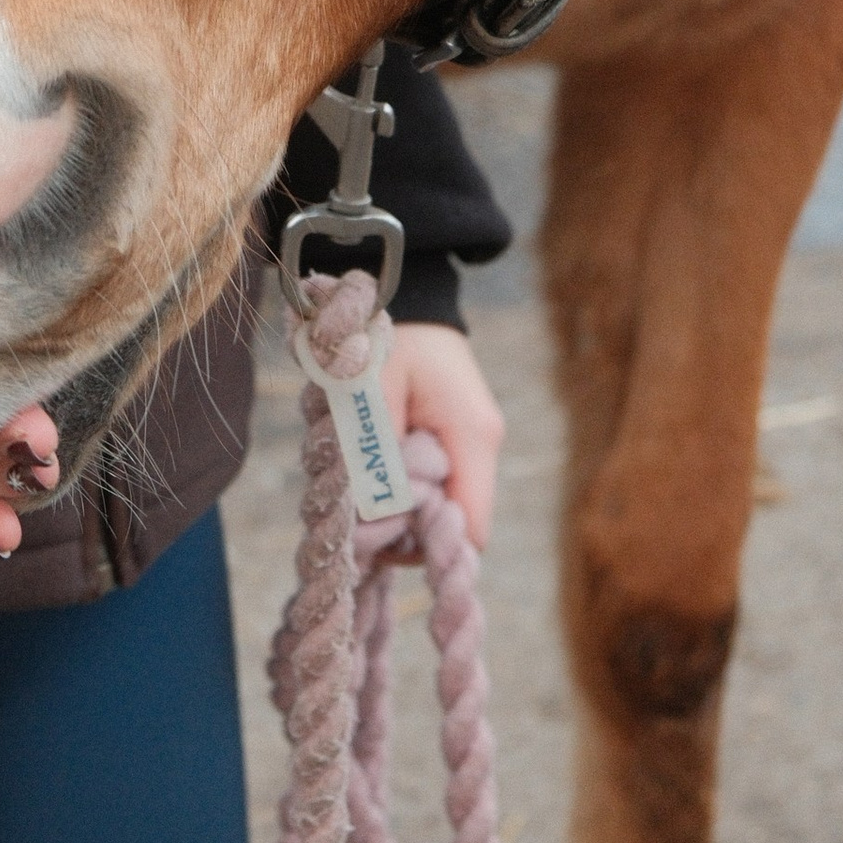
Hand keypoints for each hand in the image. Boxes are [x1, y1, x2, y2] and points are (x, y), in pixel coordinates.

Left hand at [383, 320, 502, 552]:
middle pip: (453, 528)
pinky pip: (431, 485)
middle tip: (361, 505)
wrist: (407, 295)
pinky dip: (401, 486)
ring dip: (399, 506)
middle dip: (405, 527)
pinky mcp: (456, 443)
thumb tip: (373, 521)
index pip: (472, 531)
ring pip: (438, 509)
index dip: (430, 546)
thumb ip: (376, 456)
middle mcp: (482, 447)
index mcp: (473, 435)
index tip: (384, 533)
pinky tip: (375, 462)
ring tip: (363, 474)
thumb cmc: (385, 335)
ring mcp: (472, 446)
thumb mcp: (373, 391)